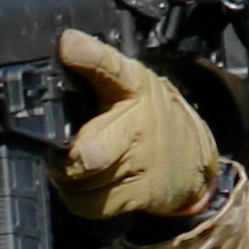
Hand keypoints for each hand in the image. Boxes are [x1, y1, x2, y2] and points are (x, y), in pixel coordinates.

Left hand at [52, 30, 223, 221]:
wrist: (190, 156)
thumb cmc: (145, 114)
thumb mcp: (126, 81)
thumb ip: (93, 65)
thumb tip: (63, 42)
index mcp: (133, 87)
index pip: (112, 68)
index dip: (89, 56)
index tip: (68, 43)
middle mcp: (137, 126)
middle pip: (92, 152)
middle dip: (71, 158)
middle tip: (59, 154)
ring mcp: (140, 165)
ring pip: (81, 181)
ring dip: (65, 177)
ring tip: (68, 164)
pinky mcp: (140, 195)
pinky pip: (91, 205)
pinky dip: (77, 198)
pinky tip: (81, 184)